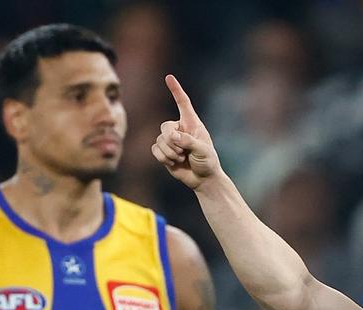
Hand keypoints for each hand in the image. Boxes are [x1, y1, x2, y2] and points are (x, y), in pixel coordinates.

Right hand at [153, 74, 220, 188]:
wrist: (203, 179)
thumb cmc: (207, 162)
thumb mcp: (203, 150)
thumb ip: (188, 141)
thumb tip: (172, 137)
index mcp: (192, 123)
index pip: (183, 103)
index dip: (176, 90)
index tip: (169, 77)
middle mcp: (179, 129)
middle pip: (165, 127)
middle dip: (172, 142)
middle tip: (183, 152)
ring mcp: (170, 140)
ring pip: (160, 140)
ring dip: (170, 153)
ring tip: (182, 158)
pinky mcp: (163, 151)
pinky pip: (155, 150)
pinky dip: (163, 158)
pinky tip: (174, 162)